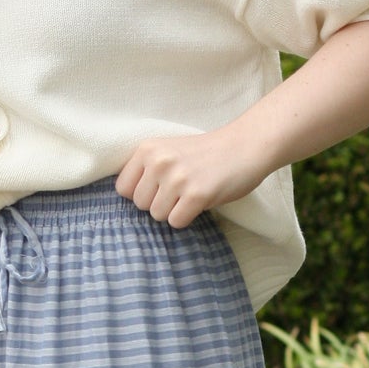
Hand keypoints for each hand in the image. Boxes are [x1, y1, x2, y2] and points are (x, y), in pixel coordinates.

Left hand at [114, 128, 267, 226]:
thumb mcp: (169, 150)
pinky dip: (188, 218)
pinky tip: (200, 201)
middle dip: (159, 203)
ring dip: (174, 211)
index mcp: (148, 149)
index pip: (123, 188)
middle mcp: (159, 162)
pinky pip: (177, 222)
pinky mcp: (196, 195)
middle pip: (140, 205)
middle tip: (180, 190)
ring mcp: (177, 178)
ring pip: (158, 215)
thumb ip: (147, 168)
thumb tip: (129, 198)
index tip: (159, 188)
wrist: (245, 145)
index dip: (141, 193)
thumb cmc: (206, 152)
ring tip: (191, 193)